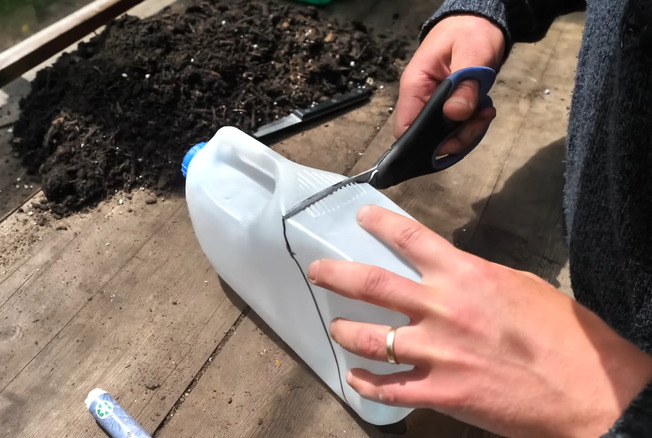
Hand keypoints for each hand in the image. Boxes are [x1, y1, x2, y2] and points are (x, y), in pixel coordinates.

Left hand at [308, 205, 651, 436]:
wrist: (589, 388)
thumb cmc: (563, 334)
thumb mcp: (517, 285)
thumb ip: (474, 277)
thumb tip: (448, 273)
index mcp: (465, 275)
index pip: (410, 238)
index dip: (379, 223)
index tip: (362, 217)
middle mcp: (443, 309)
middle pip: (372, 284)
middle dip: (335, 275)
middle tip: (317, 271)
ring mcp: (438, 352)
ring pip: (369, 337)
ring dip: (344, 331)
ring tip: (334, 327)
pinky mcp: (441, 393)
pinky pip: (387, 388)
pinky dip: (364, 382)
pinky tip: (354, 376)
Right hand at [396, 15, 505, 154]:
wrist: (478, 22)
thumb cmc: (469, 32)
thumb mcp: (471, 55)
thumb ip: (464, 86)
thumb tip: (456, 114)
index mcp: (415, 86)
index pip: (405, 128)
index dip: (425, 144)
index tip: (455, 140)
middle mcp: (421, 99)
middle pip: (428, 138)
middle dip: (456, 138)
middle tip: (480, 119)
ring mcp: (434, 105)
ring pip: (445, 136)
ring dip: (468, 131)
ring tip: (485, 111)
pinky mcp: (448, 107)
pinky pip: (456, 127)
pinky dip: (472, 125)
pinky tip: (484, 110)